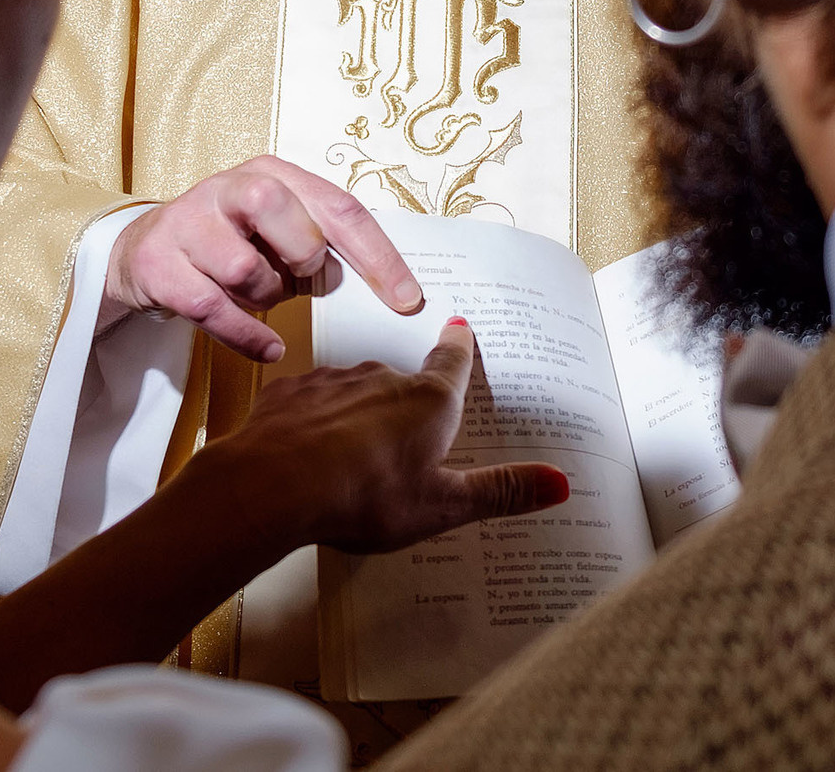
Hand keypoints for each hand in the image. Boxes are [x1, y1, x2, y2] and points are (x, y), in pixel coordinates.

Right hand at [104, 155, 422, 361]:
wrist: (144, 252)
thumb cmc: (230, 242)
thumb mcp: (277, 231)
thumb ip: (322, 243)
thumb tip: (379, 287)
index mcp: (272, 173)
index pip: (338, 207)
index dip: (377, 256)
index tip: (407, 299)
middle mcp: (228, 187)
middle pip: (280, 212)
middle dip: (302, 257)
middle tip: (297, 276)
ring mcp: (188, 224)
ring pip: (244, 269)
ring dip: (264, 297)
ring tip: (259, 295)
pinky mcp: (160, 266)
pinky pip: (213, 309)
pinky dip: (247, 336)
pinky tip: (266, 346)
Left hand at [204, 319, 570, 552]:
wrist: (273, 484)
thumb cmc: (365, 494)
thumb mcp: (442, 505)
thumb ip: (500, 491)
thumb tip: (561, 482)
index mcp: (427, 403)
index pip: (452, 364)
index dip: (459, 349)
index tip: (461, 329)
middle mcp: (381, 379)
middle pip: (401, 383)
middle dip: (404, 404)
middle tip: (404, 434)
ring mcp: (331, 383)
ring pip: (353, 391)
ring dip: (357, 413)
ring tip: (353, 453)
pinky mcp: (289, 395)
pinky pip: (309, 404)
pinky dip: (313, 421)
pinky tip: (307, 451)